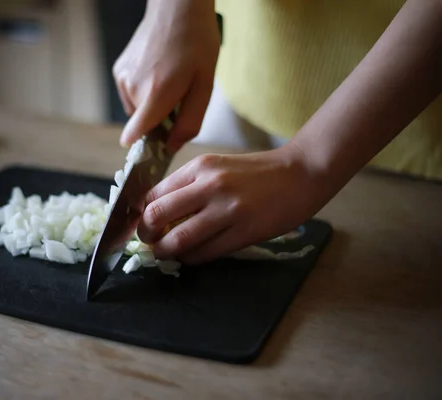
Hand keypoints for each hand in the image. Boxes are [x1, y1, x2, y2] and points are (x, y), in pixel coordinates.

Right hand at [113, 0, 219, 152]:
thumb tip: (172, 148)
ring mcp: (123, 78)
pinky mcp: (119, 71)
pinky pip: (132, 95)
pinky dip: (144, 93)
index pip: (135, 136)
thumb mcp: (205, 86)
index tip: (158, 149)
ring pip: (137, 111)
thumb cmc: (197, 43)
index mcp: (156, 94)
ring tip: (170, 82)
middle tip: (180, 100)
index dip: (146, 148)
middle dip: (161, 121)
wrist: (177, 8)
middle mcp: (133, 88)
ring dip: (153, 106)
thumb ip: (189, 122)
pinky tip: (158, 74)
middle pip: (143, 125)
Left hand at [137, 143, 327, 263]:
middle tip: (148, 242)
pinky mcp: (244, 232)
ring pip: (178, 238)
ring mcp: (228, 209)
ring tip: (164, 253)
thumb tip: (159, 213)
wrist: (301, 173)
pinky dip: (190, 258)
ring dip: (164, 251)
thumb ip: (190, 186)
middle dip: (145, 234)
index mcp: (201, 167)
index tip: (143, 223)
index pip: (154, 193)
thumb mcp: (218, 167)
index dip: (141, 213)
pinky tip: (190, 256)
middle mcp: (210, 185)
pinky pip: (205, 252)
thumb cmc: (257, 173)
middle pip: (157, 215)